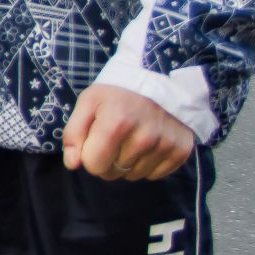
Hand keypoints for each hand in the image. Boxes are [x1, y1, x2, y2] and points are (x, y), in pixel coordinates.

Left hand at [62, 84, 196, 180]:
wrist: (161, 79)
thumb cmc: (118, 92)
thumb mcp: (88, 102)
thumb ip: (74, 133)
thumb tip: (73, 164)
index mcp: (116, 124)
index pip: (94, 165)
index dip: (89, 155)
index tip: (95, 141)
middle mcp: (144, 138)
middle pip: (113, 173)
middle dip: (108, 160)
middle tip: (115, 138)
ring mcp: (165, 146)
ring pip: (133, 176)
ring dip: (128, 163)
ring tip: (132, 138)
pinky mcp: (180, 152)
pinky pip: (154, 175)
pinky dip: (148, 164)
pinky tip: (148, 144)